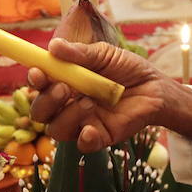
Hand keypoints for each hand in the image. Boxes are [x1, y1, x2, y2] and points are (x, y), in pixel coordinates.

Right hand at [28, 39, 191, 152]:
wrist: (155, 87)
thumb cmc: (127, 69)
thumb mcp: (104, 54)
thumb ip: (80, 53)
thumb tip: (53, 46)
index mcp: (65, 82)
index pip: (40, 85)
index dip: (35, 79)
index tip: (38, 71)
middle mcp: (68, 104)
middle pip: (40, 112)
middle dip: (46, 101)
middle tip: (63, 88)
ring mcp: (82, 122)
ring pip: (56, 129)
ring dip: (67, 116)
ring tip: (89, 102)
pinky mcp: (100, 137)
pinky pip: (83, 145)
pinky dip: (84, 138)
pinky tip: (92, 127)